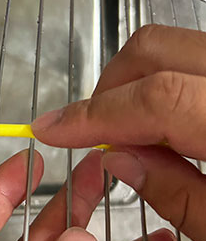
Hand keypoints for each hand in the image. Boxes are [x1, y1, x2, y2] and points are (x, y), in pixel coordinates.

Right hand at [32, 24, 205, 240]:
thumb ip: (179, 194)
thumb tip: (117, 158)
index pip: (156, 99)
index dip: (94, 115)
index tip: (50, 130)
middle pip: (155, 50)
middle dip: (108, 87)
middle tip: (93, 132)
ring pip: (172, 45)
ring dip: (136, 82)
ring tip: (130, 133)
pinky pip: (190, 58)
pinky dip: (165, 80)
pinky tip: (168, 124)